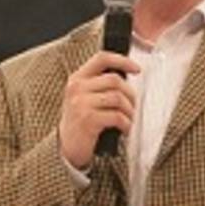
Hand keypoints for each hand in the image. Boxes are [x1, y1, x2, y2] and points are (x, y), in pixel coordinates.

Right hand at [58, 51, 139, 168]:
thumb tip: (128, 76)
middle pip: (114, 80)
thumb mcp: (85, 97)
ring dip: (129, 110)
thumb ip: (100, 85)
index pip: (102, 59)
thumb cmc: (81, 120)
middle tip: (133, 105)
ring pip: (117, 98)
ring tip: (129, 118)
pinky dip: (126, 123)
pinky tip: (125, 128)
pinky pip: (117, 116)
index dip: (122, 61)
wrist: (67, 146)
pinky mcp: (88, 120)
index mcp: (78, 79)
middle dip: (130, 94)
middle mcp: (77, 88)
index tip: (137, 69)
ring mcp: (81, 104)